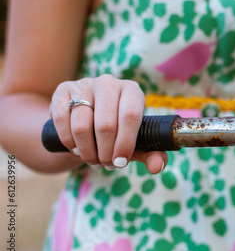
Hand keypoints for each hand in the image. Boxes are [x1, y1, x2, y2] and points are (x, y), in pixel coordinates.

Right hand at [49, 75, 166, 173]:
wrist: (88, 119)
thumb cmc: (120, 132)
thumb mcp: (138, 142)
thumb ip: (153, 154)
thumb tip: (157, 167)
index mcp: (132, 90)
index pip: (131, 116)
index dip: (125, 143)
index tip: (121, 162)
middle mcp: (109, 83)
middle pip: (105, 124)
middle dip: (105, 153)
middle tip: (106, 164)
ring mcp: (85, 84)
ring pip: (81, 126)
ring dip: (86, 151)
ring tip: (92, 159)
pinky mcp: (63, 90)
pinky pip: (62, 120)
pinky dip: (69, 142)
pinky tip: (76, 149)